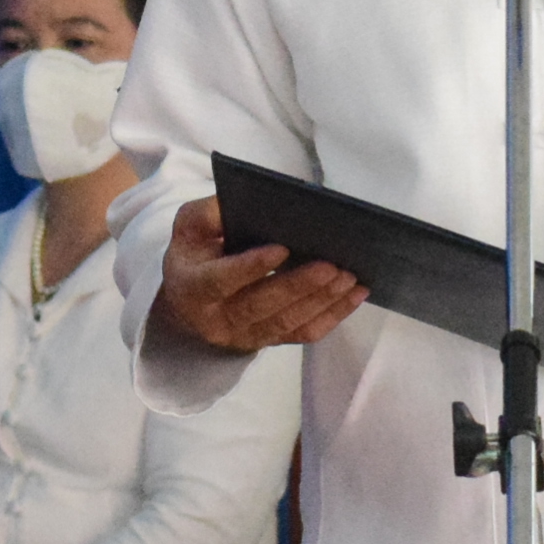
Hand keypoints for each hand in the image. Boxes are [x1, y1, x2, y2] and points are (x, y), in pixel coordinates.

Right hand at [153, 197, 362, 356]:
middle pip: (261, 306)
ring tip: (350, 277)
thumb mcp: (189, 227)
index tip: (282, 248)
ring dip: (322, 300)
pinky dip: (333, 315)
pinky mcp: (270, 341)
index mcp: (192, 287)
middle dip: (299, 285)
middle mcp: (217, 320)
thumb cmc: (196, 254)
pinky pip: (304, 334)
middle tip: (332, 265)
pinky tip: (355, 294)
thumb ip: (210, 213)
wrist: (191, 302)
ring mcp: (245, 336)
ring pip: (287, 323)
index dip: (250, 267)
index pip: (220, 281)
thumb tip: (249, 201)